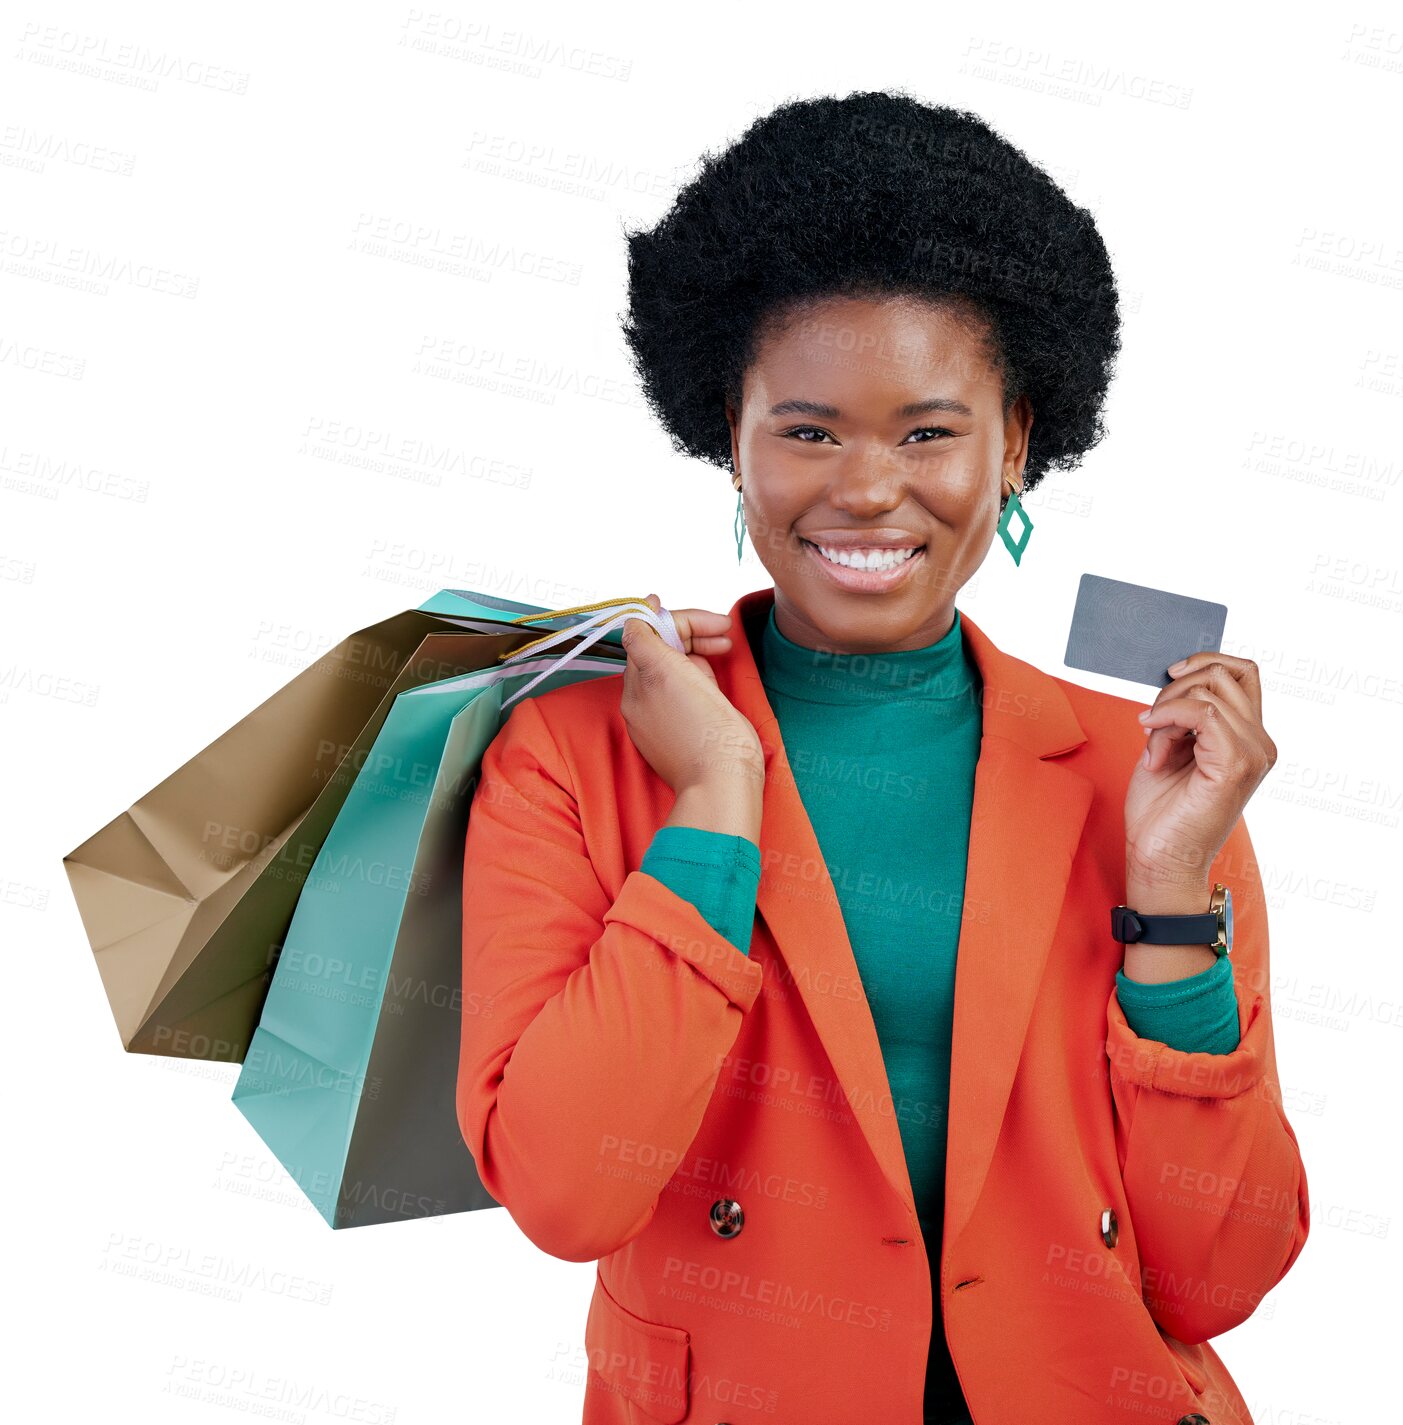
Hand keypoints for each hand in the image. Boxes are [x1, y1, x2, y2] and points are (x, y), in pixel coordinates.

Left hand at [619, 593, 764, 795]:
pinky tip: (711, 690)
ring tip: (721, 660)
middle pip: (659, 650)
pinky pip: (671, 697)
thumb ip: (650, 639)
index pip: (652, 630)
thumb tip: (642, 613)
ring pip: (667, 671)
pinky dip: (690, 684)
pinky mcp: (661, 736)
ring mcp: (648, 719)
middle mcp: (638, 698)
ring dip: (693, 658)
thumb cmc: (711, 734)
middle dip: (692, 636)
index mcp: (643, 680)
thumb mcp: (678, 673)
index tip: (713, 621)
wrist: (722, 783)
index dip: (684, 620)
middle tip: (725, 638)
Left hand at [1125, 651, 1277, 899]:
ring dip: (1166, 711)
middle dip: (1177, 687)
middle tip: (1151, 721)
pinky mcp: (1235, 766)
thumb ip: (1182, 716)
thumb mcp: (1169, 748)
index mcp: (1248, 738)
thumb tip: (1177, 680)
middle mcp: (1259, 744)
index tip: (1169, 676)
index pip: (1243, 672)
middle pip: (1227, 674)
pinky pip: (1202, 713)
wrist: (1159, 860)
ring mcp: (1252, 755)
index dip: (1205, 661)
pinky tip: (1151, 745)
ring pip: (1209, 692)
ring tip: (1153, 747)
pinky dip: (1167, 719)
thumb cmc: (1161, 813)